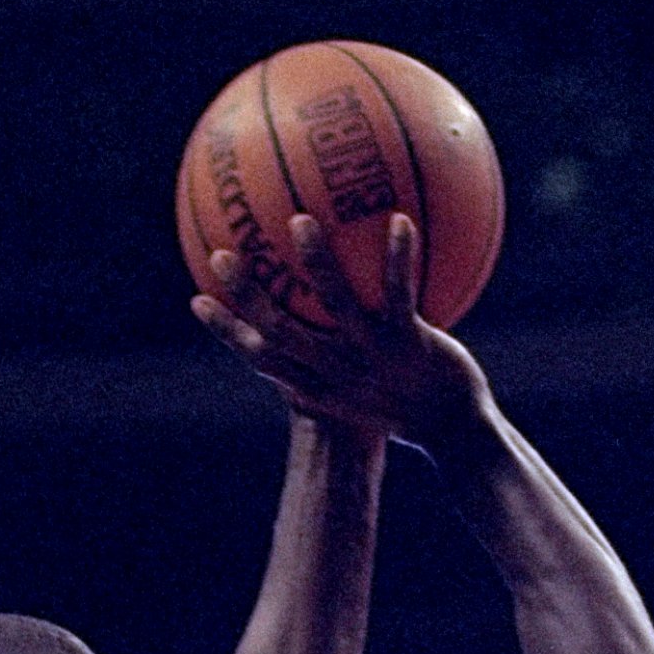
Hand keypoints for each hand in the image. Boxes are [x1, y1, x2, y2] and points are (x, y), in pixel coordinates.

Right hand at [191, 215, 490, 448]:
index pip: (262, 358)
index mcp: (320, 384)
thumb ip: (327, 372)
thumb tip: (297, 355)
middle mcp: (340, 373)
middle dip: (249, 295)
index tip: (197, 299)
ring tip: (300, 222)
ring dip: (318, 266)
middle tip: (222, 254)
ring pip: (338, 309)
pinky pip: (400, 295)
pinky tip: (400, 220)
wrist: (456, 434)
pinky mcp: (412, 346)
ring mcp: (375, 358)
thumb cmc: (406, 407)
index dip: (227, 332)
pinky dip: (398, 259)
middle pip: (283, 333)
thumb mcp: (360, 396)